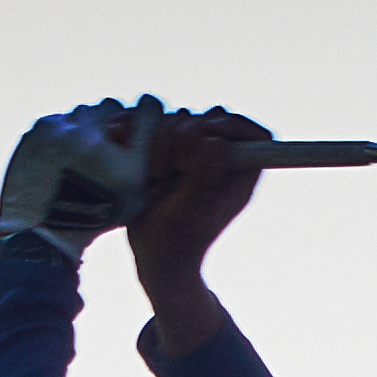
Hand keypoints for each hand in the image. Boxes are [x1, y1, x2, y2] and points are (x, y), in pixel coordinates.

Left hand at [0, 98, 163, 245]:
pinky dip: (61, 135)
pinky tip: (60, 158)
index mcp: (126, 159)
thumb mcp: (135, 196)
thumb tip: (151, 121)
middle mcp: (96, 140)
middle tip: (106, 142)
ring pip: (82, 112)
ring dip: (85, 127)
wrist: (41, 234)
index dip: (147, 109)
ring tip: (80, 154)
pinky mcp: (38, 131)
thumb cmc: (93, 219)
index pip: (148, 107)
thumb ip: (147, 158)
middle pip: (110, 106)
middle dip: (110, 121)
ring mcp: (63, 132)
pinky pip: (58, 121)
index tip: (143, 115)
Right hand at [126, 108, 273, 346]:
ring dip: (160, 139)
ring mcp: (193, 154)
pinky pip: (155, 126)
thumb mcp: (190, 213)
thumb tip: (215, 141)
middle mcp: (218, 160)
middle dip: (184, 135)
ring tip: (155, 174)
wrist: (152, 257)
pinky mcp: (167, 152)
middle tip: (172, 168)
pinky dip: (138, 128)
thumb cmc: (177, 244)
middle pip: (210, 120)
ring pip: (180, 120)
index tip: (208, 129)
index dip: (234, 125)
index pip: (255, 135)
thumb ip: (203, 177)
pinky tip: (122, 135)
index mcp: (238, 176)